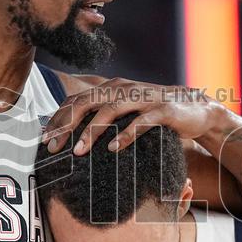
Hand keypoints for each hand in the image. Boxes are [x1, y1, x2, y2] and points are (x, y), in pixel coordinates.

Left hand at [41, 77, 226, 154]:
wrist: (197, 110)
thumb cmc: (155, 114)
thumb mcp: (125, 113)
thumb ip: (103, 116)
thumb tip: (71, 134)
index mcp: (111, 88)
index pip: (76, 100)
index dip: (58, 118)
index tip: (44, 140)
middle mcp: (123, 89)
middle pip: (86, 102)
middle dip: (66, 125)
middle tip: (52, 147)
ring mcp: (143, 98)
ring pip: (110, 110)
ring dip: (91, 132)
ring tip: (79, 152)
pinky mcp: (162, 110)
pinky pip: (141, 122)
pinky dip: (125, 135)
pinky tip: (113, 149)